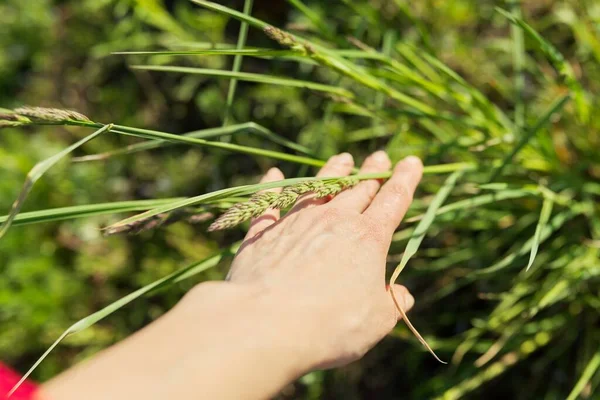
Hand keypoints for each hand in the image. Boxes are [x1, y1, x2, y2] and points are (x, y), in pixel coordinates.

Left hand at [227, 151, 422, 368]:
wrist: (269, 323)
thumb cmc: (332, 325)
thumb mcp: (377, 320)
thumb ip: (392, 303)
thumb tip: (402, 295)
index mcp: (368, 239)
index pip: (393, 201)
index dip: (405, 180)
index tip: (412, 162)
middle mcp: (333, 221)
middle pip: (358, 189)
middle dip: (372, 172)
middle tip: (379, 157)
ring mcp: (296, 222)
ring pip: (319, 188)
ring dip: (333, 172)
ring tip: (342, 159)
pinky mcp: (263, 232)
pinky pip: (269, 203)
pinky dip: (272, 186)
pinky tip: (274, 174)